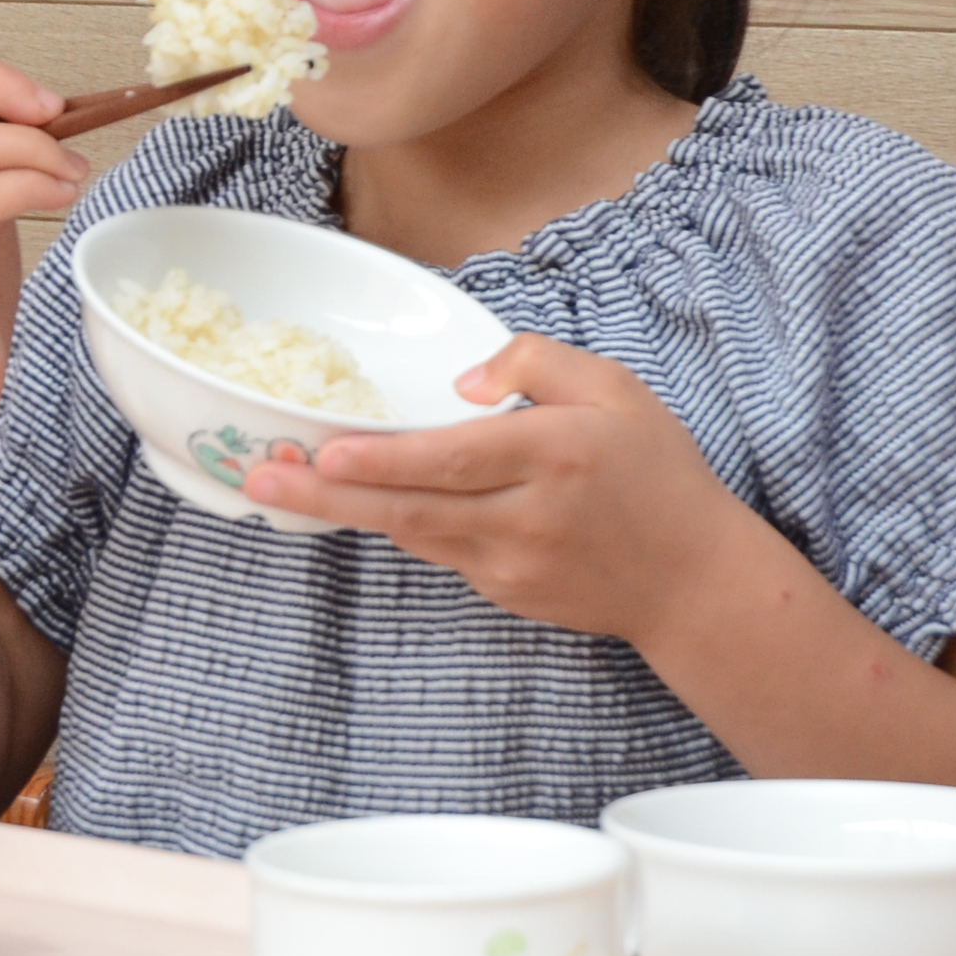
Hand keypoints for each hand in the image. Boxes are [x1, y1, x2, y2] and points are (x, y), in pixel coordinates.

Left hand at [241, 333, 748, 641]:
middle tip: (259, 478)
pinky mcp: (504, 592)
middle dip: (328, 493)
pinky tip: (353, 501)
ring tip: (278, 486)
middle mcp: (527, 513)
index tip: (327, 450)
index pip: (456, 456)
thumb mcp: (616, 389)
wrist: (695, 581)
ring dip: (344, 510)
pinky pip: (440, 549)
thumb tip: (462, 384)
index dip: (386, 457)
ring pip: (413, 533)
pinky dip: (397, 524)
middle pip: (412, 506)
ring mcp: (511, 563)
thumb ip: (537, 363)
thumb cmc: (658, 474)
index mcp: (556, 452)